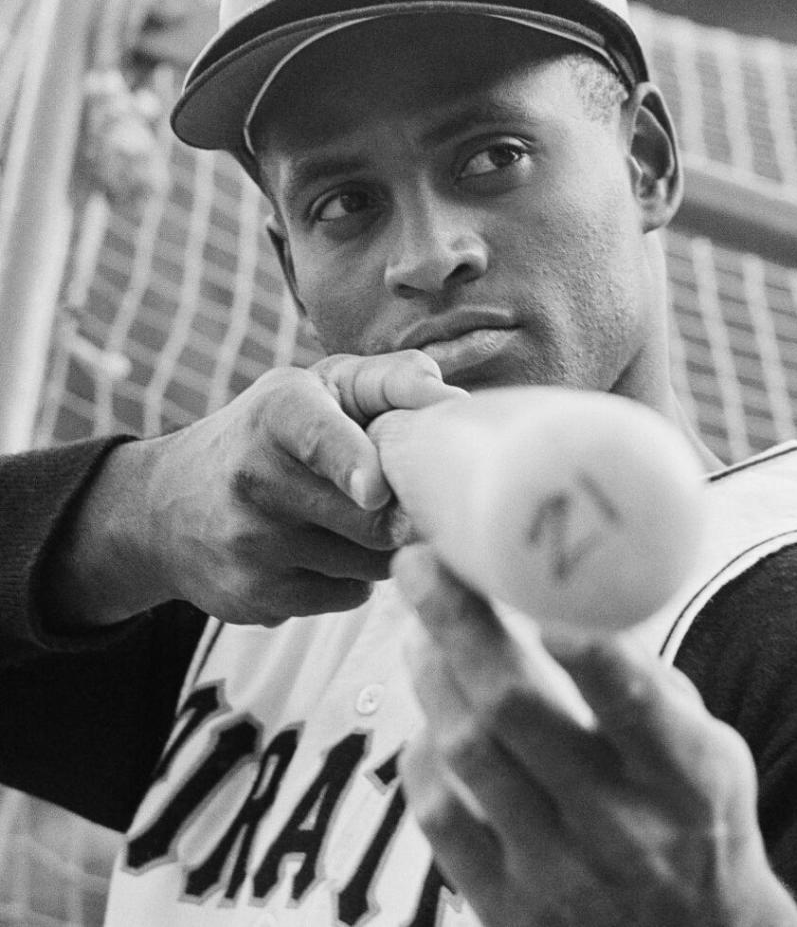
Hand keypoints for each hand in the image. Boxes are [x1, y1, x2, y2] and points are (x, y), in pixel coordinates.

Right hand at [42, 352, 465, 629]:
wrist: (166, 506)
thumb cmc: (270, 433)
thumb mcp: (316, 388)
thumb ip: (386, 382)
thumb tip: (446, 397)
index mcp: (277, 413)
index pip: (316, 438)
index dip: (351, 462)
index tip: (374, 488)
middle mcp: (256, 479)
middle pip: (370, 519)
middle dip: (404, 510)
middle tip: (408, 494)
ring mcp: (252, 546)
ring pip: (369, 562)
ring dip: (381, 544)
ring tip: (354, 516)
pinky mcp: (255, 599)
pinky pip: (349, 596)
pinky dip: (354, 576)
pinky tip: (325, 549)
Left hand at [393, 544, 796, 926]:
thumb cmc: (695, 821)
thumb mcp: (710, 751)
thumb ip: (646, 681)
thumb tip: (565, 591)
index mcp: (686, 778)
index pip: (633, 702)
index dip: (583, 642)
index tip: (537, 579)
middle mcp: (621, 827)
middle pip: (515, 707)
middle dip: (456, 620)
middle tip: (419, 563)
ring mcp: (557, 873)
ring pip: (467, 750)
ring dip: (431, 673)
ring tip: (417, 628)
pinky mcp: (506, 909)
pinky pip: (439, 816)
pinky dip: (423, 755)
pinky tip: (429, 718)